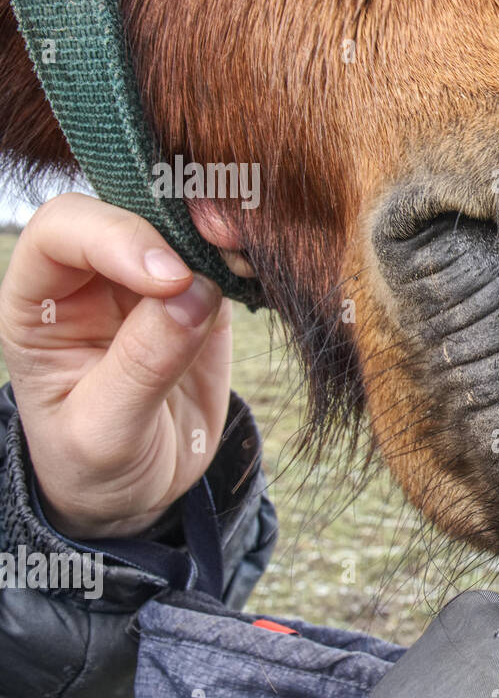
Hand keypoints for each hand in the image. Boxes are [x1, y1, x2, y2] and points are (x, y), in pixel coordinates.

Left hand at [0, 194, 232, 537]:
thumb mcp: (106, 432)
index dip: (115, 238)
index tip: (170, 279)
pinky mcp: (199, 295)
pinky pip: (221, 255)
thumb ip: (142, 365)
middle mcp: (89, 278)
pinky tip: (260, 269)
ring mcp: (146, 282)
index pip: (63, 233)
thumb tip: (195, 293)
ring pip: (178, 220)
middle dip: (173, 216)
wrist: (138, 489)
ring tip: (247, 252)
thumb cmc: (96, 464)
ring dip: (216, 226)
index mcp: (40, 304)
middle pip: (125, 207)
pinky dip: (245, 253)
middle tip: (223, 241)